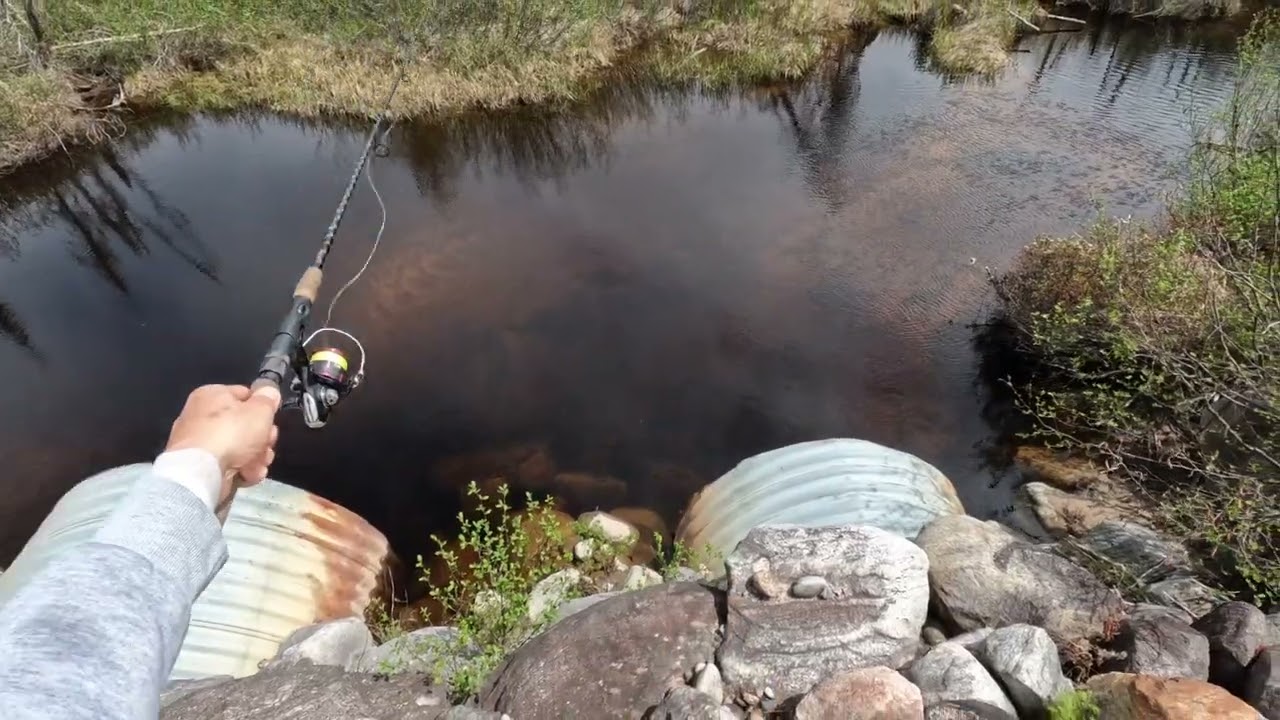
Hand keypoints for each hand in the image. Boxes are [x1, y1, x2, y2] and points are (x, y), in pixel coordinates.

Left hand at [165, 384, 281, 496]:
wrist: (202, 472)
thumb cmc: (231, 433)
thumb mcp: (260, 409)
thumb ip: (268, 398)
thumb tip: (269, 391)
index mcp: (211, 395)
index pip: (245, 396)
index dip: (263, 409)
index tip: (272, 421)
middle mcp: (201, 416)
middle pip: (244, 425)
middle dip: (262, 438)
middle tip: (267, 444)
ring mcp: (199, 443)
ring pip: (240, 447)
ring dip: (256, 457)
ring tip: (258, 464)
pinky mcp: (200, 466)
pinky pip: (229, 464)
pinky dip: (241, 469)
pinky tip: (248, 474)